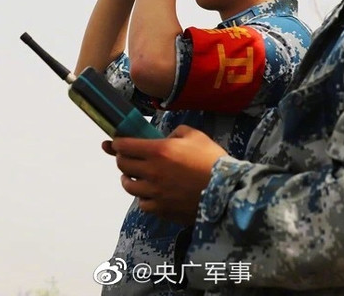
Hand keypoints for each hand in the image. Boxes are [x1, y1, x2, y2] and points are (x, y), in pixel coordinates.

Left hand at [108, 125, 226, 224]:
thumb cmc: (211, 160)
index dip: (118, 143)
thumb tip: (165, 140)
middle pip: (123, 165)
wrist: (226, 191)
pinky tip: (149, 193)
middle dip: (121, 158)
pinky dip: (143, 197)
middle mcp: (152, 172)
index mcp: (158, 151)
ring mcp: (155, 193)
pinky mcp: (161, 210)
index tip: (117, 143)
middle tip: (126, 157)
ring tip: (133, 176)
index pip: (125, 146)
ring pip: (128, 186)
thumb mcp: (195, 135)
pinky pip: (142, 203)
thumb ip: (175, 133)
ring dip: (128, 178)